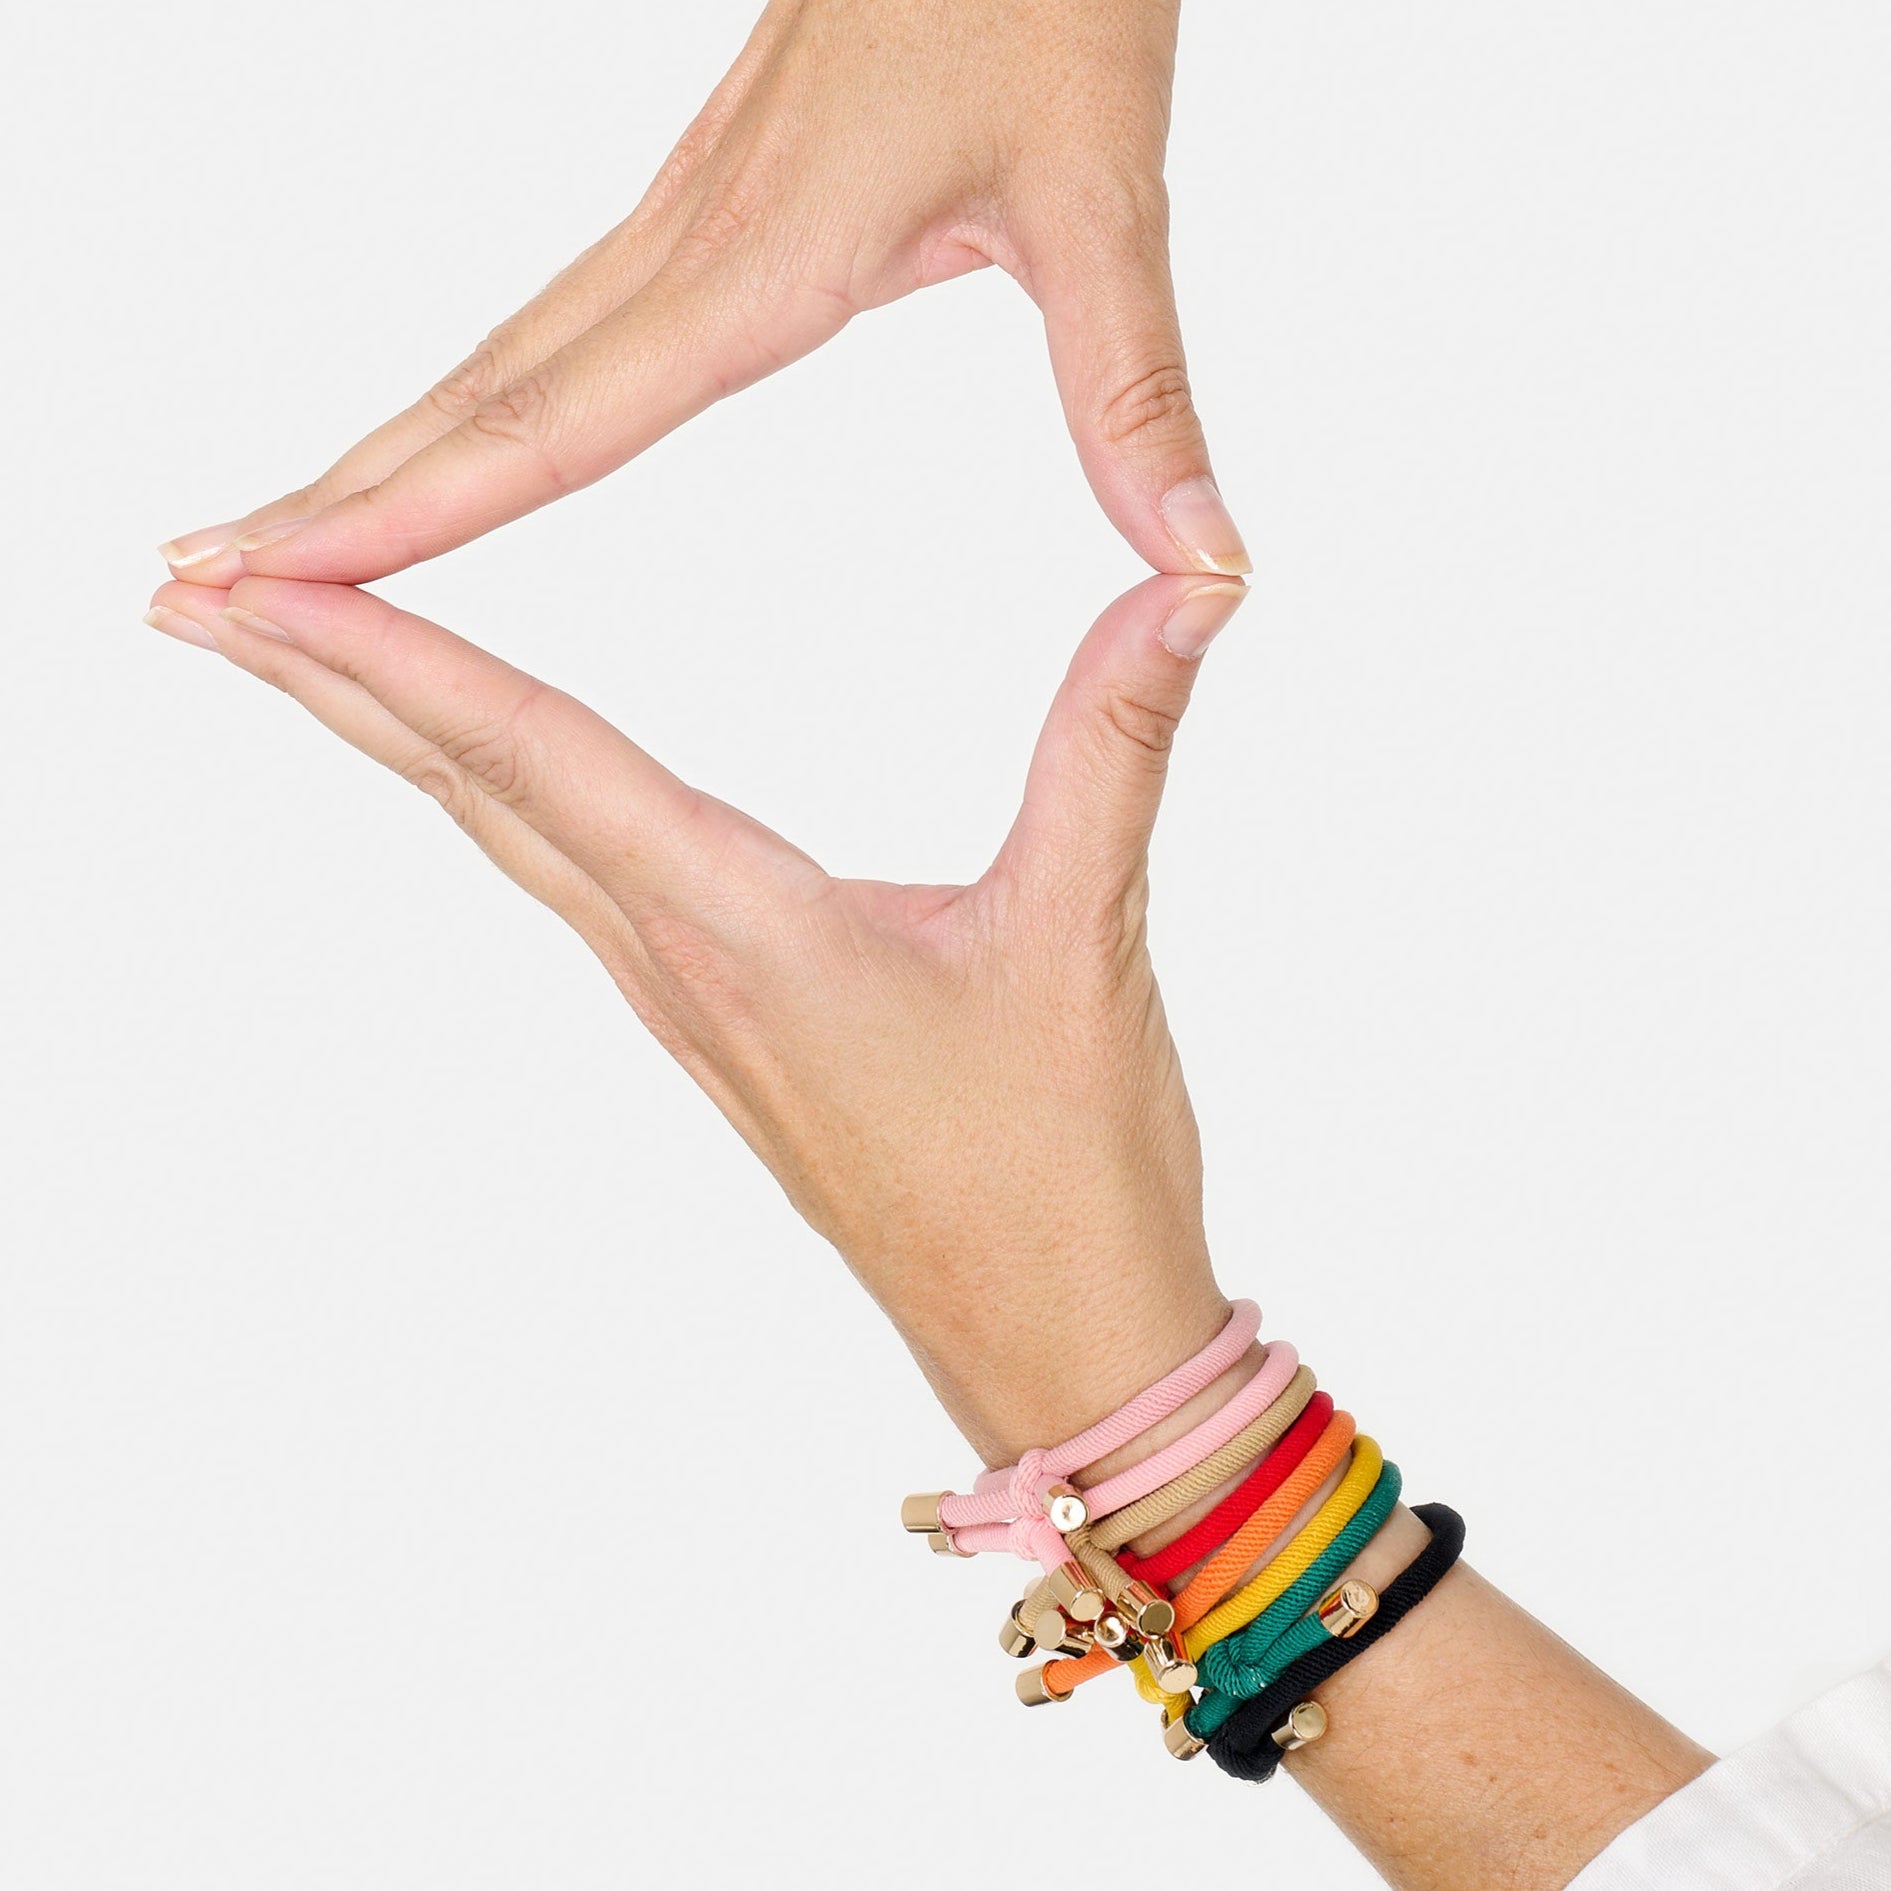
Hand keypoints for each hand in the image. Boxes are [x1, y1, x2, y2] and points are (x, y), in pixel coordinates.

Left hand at [145, 570, 1246, 1459]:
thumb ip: (1115, 745)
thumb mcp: (1084, 939)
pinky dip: (503, 811)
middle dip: (332, 686)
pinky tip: (502, 793)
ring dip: (405, 746)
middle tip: (194, 600)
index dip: (388, 652)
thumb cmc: (1059, 1174)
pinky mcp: (733, 1041)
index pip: (532, 753)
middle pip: (474, 796)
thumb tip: (1186, 592)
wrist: (1060, 1347)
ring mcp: (697, 1013)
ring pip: (514, 847)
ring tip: (315, 667)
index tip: (248, 582)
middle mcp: (684, 965)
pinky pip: (579, 898)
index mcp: (741, 926)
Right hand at [159, 0, 1248, 593]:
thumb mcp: (1102, 197)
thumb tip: (1210, 566)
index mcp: (761, 261)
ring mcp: (681, 215)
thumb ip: (1138, 396)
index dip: (409, 516)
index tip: (282, 580)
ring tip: (272, 530)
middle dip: (329, 495)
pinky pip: (549, 322)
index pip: (551, 421)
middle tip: (189, 578)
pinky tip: (445, 439)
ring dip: (374, 445)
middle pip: (474, 394)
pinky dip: (467, 398)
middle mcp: (688, 243)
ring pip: (494, 354)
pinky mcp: (703, 200)